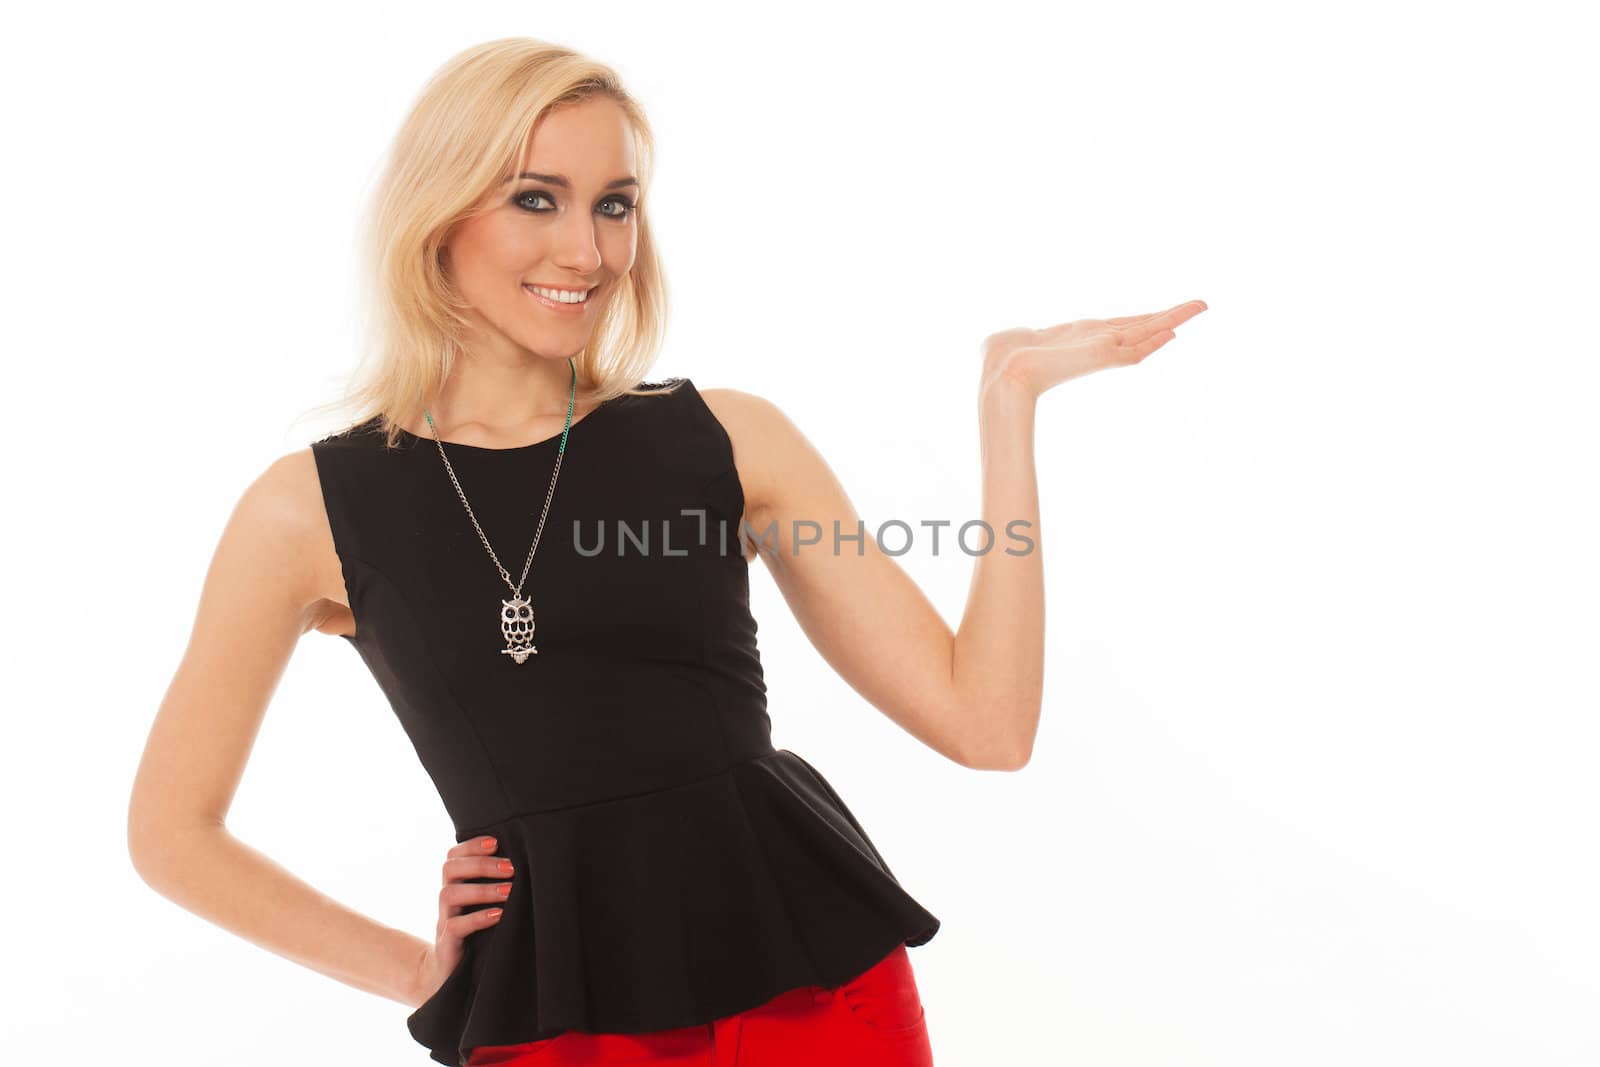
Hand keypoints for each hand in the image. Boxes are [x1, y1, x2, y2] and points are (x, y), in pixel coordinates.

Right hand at [411, 834, 512, 1005]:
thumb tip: (536, 866)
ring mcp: (443, 923)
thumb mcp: (489, 910)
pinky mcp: (446, 946)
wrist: (455, 981)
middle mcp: (447, 902)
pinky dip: (477, 918)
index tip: (497, 842)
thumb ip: (501, 889)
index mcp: (456, 887)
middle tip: (511, 867)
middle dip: (481, 864)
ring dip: (482, 889)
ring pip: (449, 894)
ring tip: (509, 891)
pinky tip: (498, 915)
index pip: (453, 857)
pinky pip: (454, 926)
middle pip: (450, 869)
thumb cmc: (481, 939)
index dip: (471, 846)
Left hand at [980, 299, 1207, 400]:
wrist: (1003, 370)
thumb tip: (990, 345)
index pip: (1123, 325)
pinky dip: (1152, 343)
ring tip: (1199, 307)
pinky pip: (1133, 351)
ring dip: (1172, 319)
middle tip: (1202, 305)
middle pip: (1142, 326)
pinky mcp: (1100, 356)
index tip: (1166, 315)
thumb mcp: (1014, 340)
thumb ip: (1013, 340)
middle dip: (1171, 316)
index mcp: (1081, 335)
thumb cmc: (1002, 356)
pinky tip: (1171, 332)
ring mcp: (1101, 350)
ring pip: (1145, 334)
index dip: (1145, 320)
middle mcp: (1097, 342)